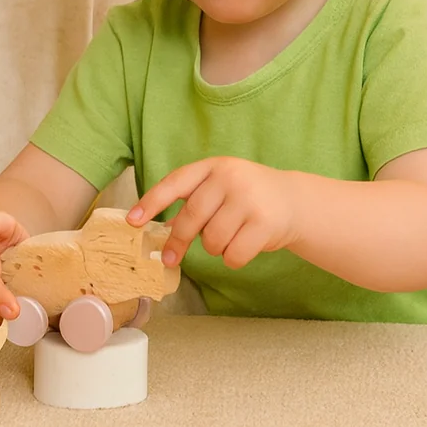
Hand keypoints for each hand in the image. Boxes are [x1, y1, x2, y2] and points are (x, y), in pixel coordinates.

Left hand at [127, 157, 298, 269]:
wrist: (294, 201)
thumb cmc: (246, 197)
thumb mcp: (219, 188)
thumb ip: (192, 202)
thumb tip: (158, 228)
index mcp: (212, 167)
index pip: (174, 183)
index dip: (151, 203)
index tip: (132, 222)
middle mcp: (229, 178)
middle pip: (191, 216)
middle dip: (178, 241)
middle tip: (169, 258)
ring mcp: (249, 199)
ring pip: (212, 240)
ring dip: (214, 248)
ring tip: (228, 238)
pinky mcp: (265, 223)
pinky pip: (234, 255)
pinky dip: (233, 259)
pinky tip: (244, 246)